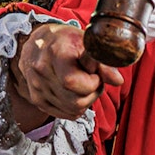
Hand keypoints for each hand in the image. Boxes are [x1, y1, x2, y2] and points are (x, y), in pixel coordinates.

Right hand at [8, 23, 123, 128]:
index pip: (72, 81)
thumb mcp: (86, 42)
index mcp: (54, 53)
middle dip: (92, 92)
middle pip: (76, 101)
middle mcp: (42, 72)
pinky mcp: (37, 100)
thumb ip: (103, 61)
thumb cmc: (64, 40)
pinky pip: (66, 114)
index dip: (91, 82)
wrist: (37, 44)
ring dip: (85, 100)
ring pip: (73, 110)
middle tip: (92, 79)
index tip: (95, 74)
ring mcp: (37, 88)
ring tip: (83, 83)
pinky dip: (76, 106)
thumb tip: (117, 80)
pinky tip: (75, 91)